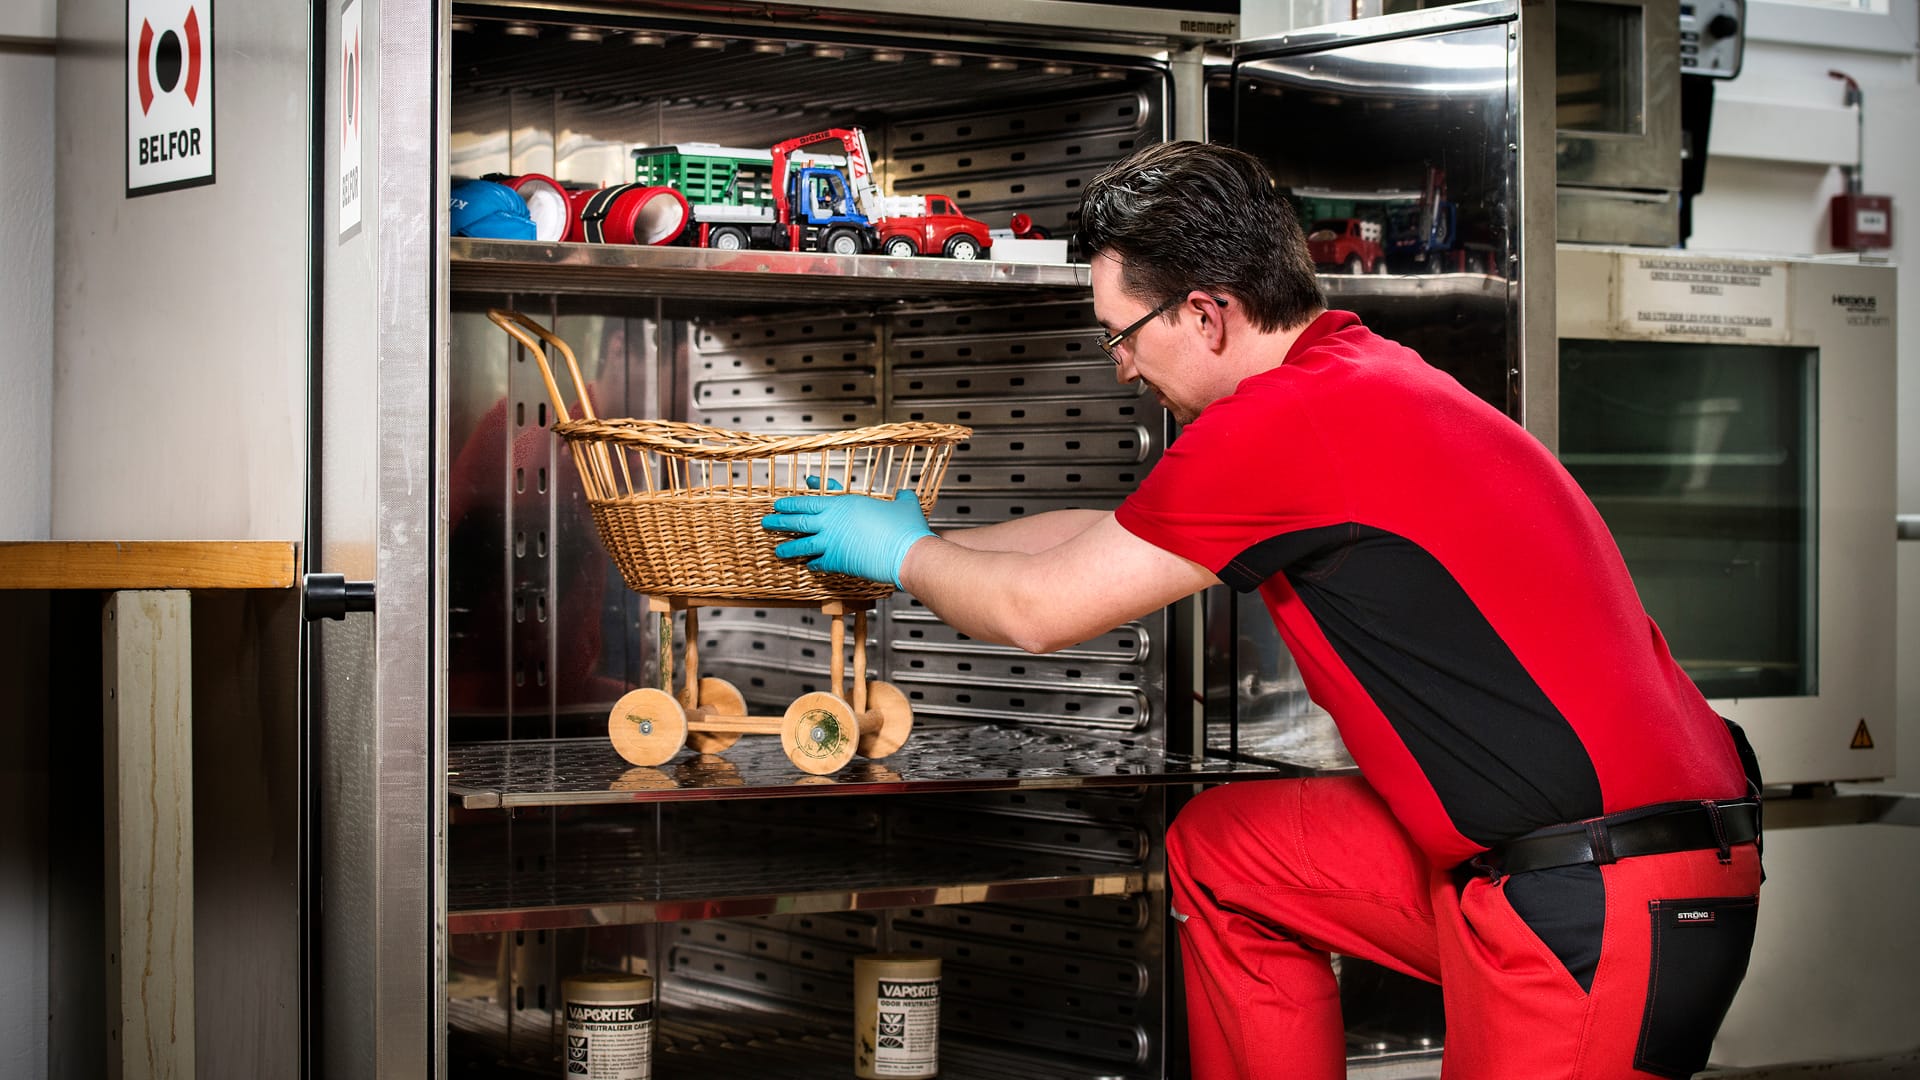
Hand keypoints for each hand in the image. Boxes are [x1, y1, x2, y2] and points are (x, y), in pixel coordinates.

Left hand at [761, 490, 932, 586]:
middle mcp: (832, 522)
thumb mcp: (902, 504)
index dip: (792, 502)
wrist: (906, 551)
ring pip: (801, 544)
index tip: (781, 502)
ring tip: (777, 550)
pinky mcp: (836, 562)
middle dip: (779, 521)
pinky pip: (818, 563)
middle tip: (767, 521)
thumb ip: (900, 497)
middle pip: (797, 521)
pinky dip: (812, 565)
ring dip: (787, 547)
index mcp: (843, 504)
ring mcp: (832, 543)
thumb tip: (905, 494)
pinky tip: (808, 567)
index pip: (809, 501)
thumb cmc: (904, 528)